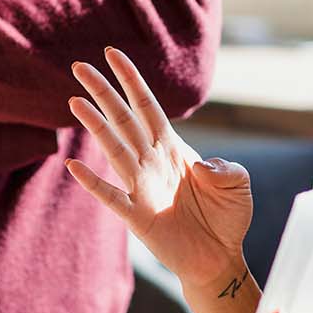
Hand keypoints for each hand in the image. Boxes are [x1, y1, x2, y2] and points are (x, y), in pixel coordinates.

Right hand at [66, 47, 251, 290]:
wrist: (219, 258)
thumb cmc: (227, 218)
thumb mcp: (238, 184)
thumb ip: (226, 167)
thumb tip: (200, 164)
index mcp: (173, 148)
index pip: (147, 107)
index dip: (131, 80)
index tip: (112, 54)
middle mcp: (152, 162)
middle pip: (123, 120)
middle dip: (102, 92)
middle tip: (79, 67)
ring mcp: (141, 187)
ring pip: (114, 149)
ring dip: (95, 126)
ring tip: (75, 102)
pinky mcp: (137, 216)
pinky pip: (111, 196)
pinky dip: (93, 181)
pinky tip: (74, 166)